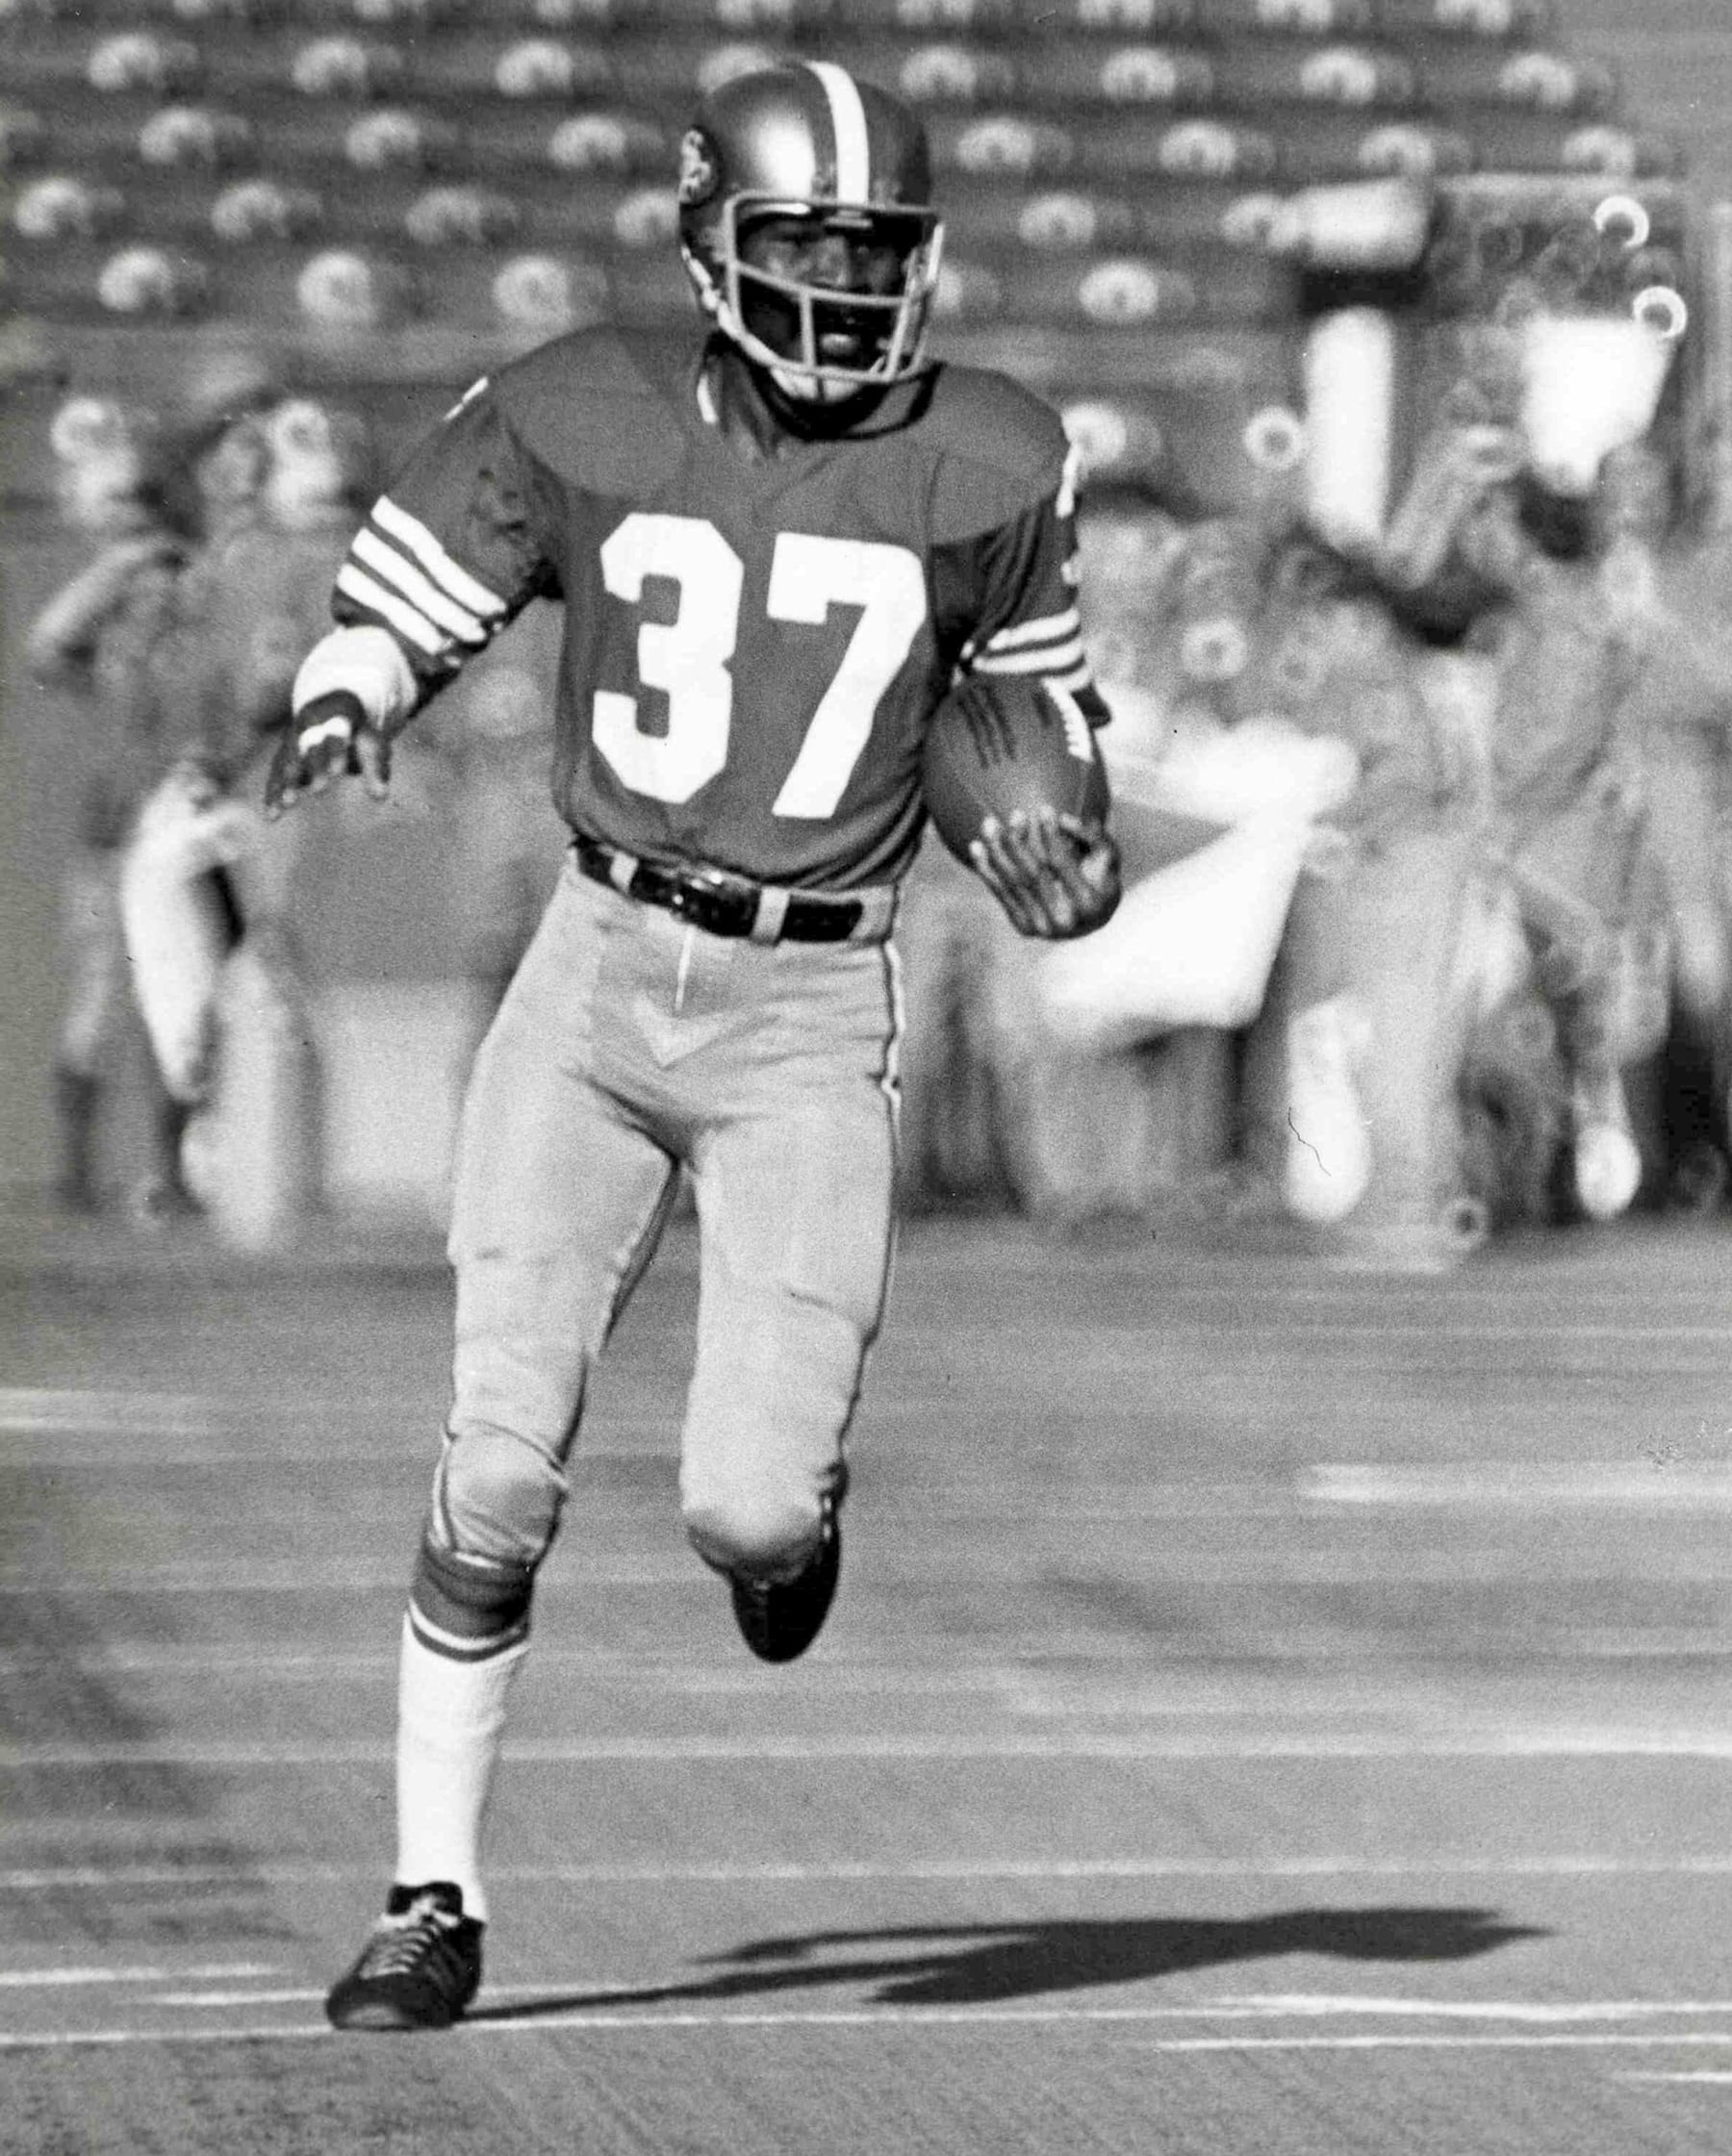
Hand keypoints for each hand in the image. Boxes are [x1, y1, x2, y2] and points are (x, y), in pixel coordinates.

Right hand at [264, 693, 391, 817]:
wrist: (330, 713)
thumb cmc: (358, 733)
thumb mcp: (372, 745)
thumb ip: (376, 768)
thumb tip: (381, 796)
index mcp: (335, 715)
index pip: (336, 731)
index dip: (336, 749)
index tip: (339, 769)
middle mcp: (309, 725)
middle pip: (309, 744)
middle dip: (314, 765)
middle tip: (320, 788)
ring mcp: (292, 739)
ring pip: (288, 759)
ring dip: (288, 780)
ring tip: (288, 803)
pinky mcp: (282, 755)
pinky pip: (276, 774)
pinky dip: (273, 793)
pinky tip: (272, 814)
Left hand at [969, 807, 1120, 939]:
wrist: (1089, 918)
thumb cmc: (1100, 875)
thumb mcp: (1107, 854)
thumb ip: (1093, 835)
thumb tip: (1062, 819)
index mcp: (1088, 903)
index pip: (1061, 862)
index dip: (1051, 835)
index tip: (1043, 808)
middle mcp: (1064, 920)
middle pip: (1033, 873)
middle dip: (1020, 841)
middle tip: (1014, 814)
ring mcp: (1042, 927)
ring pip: (1013, 882)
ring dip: (997, 851)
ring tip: (989, 824)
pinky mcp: (1024, 927)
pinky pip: (1001, 893)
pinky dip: (986, 869)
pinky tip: (976, 847)